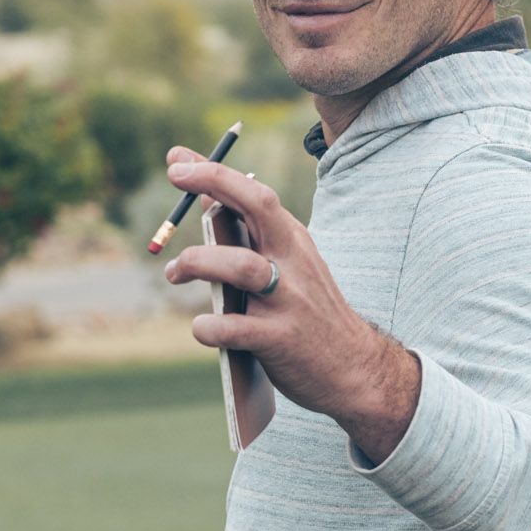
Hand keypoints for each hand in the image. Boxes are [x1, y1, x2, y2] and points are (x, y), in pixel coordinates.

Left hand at [160, 147, 420, 460]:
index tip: (177, 162)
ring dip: (199, 263)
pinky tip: (202, 327)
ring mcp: (288, 300)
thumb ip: (249, 234)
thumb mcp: (289, 265)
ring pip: (241, 267)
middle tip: (176, 183)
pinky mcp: (280, 339)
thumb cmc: (308, 311)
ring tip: (175, 273)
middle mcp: (293, 262)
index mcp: (292, 241)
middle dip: (214, 185)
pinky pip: (235, 328)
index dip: (214, 173)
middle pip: (256, 208)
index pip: (255, 193)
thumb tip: (202, 199)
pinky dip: (209, 326)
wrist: (355, 368)